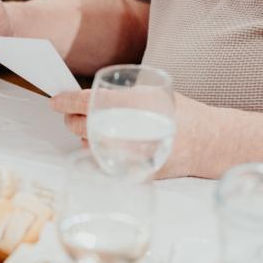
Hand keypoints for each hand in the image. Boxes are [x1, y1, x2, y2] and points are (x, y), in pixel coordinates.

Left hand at [51, 90, 220, 176]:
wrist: (207, 142)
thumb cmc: (180, 112)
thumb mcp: (151, 92)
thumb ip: (122, 95)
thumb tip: (90, 98)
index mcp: (127, 104)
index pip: (83, 102)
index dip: (64, 101)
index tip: (55, 100)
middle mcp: (124, 130)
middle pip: (79, 125)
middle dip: (70, 118)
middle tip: (70, 114)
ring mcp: (126, 153)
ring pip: (88, 145)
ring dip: (84, 136)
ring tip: (90, 128)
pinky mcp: (131, 171)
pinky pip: (104, 162)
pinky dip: (99, 152)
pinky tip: (105, 144)